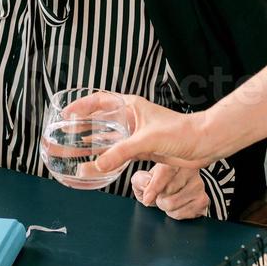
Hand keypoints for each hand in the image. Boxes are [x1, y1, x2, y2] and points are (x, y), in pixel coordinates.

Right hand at [64, 92, 219, 172]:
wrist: (203, 144)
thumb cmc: (181, 132)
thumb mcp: (147, 139)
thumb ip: (121, 152)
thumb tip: (97, 164)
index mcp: (131, 106)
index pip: (100, 101)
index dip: (81, 106)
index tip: (66, 113)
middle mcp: (131, 118)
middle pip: (101, 121)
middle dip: (82, 128)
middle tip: (63, 135)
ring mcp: (136, 134)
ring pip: (108, 139)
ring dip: (92, 144)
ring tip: (73, 151)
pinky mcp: (142, 149)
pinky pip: (118, 152)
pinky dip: (106, 157)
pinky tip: (96, 164)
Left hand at [131, 165, 209, 219]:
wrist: (174, 192)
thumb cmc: (157, 184)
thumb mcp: (142, 180)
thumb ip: (140, 179)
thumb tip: (147, 183)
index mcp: (173, 159)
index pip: (165, 172)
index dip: (154, 187)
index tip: (147, 198)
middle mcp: (189, 169)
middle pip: (168, 190)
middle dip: (158, 198)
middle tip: (160, 195)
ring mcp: (198, 184)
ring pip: (173, 203)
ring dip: (166, 207)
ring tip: (168, 199)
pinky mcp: (203, 199)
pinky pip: (182, 213)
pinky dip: (175, 214)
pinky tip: (178, 205)